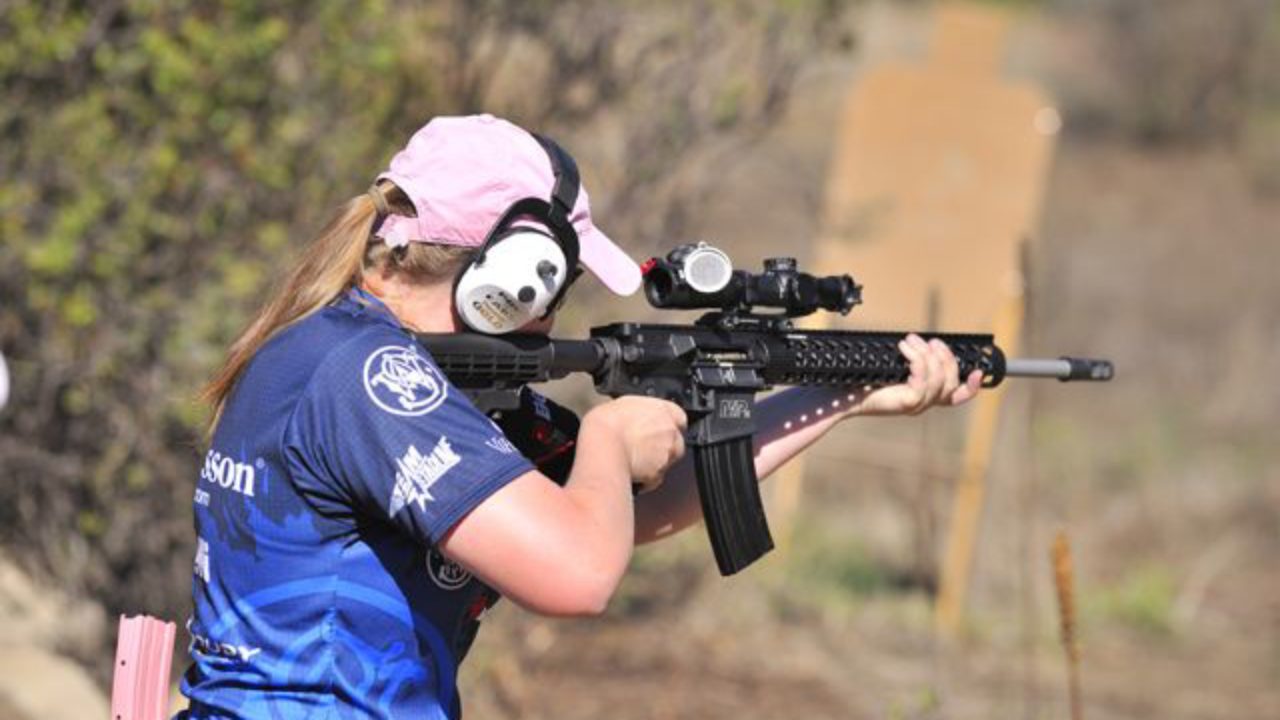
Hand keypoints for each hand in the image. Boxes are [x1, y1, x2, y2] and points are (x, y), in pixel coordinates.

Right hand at [584, 397, 687, 492]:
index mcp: (663, 410)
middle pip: (676, 441)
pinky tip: (631, 473)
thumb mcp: (620, 405)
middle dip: (663, 445)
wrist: (602, 447)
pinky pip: (656, 478)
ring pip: (668, 461)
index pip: (679, 417)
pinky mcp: (658, 474)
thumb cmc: (606, 424)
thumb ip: (637, 412)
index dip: (668, 424)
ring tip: (633, 460)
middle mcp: (670, 432)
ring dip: (655, 462)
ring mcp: (666, 454)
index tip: (656, 428)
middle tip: (642, 445)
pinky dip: (646, 479)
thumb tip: (632, 417)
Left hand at [850, 334, 982, 416]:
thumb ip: (913, 360)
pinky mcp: (906, 404)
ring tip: (908, 341)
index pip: (957, 397)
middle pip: (952, 382)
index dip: (972, 386)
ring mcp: (916, 405)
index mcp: (925, 396)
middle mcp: (924, 403)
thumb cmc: (864, 378)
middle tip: (926, 340)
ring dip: (926, 355)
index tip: (978, 369)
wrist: (842, 393)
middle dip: (943, 356)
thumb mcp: (894, 366)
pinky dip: (917, 362)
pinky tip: (904, 351)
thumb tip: (924, 343)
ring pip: (939, 380)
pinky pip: (923, 382)